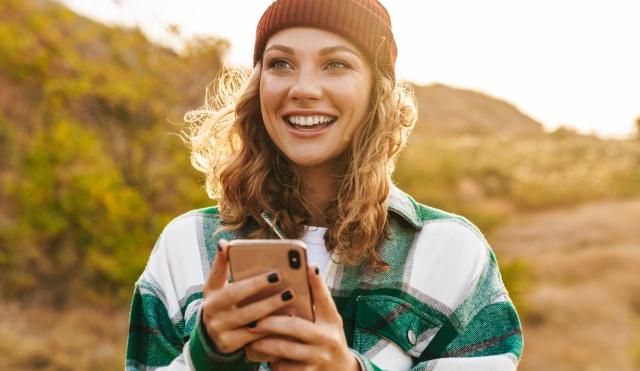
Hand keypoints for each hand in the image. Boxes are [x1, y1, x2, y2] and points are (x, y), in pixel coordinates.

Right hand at [201, 239, 293, 358]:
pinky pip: (255, 335)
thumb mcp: (219, 287)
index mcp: (211, 293)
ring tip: (290, 296)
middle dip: (258, 286)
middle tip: (279, 276)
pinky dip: (273, 325)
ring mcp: (220, 330)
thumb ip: (223, 267)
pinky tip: (289, 317)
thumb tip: (223, 243)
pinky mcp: (231, 345)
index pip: (218, 276)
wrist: (214, 337)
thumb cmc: (224, 304)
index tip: (238, 252)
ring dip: (271, 306)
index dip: (225, 263)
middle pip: (236, 297)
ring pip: (249, 318)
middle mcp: (211, 312)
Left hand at [246, 266, 359, 370]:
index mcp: (331, 321)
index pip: (325, 299)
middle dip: (272, 323)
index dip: (318, 284)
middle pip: (296, 327)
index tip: (310, 267)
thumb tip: (309, 269)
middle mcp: (328, 339)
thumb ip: (318, 300)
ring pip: (286, 350)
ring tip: (250, 340)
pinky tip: (263, 357)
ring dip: (265, 344)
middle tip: (253, 320)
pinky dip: (272, 363)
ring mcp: (319, 359)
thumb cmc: (329, 338)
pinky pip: (285, 368)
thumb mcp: (329, 320)